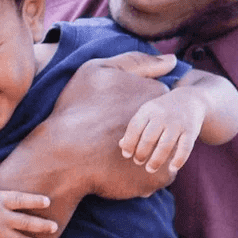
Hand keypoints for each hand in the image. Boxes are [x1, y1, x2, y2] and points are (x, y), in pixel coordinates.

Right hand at [43, 54, 174, 199]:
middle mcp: (167, 123)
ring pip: (159, 151)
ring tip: (113, 156)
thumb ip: (136, 62)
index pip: (152, 100)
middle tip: (108, 136)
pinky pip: (157, 175)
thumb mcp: (99, 70)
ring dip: (144, 153)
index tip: (109, 115)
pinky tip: (119, 172)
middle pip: (158, 127)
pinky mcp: (161, 178)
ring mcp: (167, 151)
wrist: (65, 156)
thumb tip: (172, 60)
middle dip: (141, 132)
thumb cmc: (77, 110)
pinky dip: (142, 176)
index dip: (128, 107)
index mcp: (155, 95)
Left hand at [119, 88, 205, 173]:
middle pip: (149, 138)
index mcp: (148, 110)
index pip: (135, 127)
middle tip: (138, 162)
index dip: (129, 142)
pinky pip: (185, 148)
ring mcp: (178, 123)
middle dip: (141, 153)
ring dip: (156, 160)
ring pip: (165, 145)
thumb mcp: (147, 113)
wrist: (190, 100)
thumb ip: (135, 128)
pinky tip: (172, 168)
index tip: (127, 154)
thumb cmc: (162, 111)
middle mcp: (163, 115)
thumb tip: (122, 146)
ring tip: (150, 169)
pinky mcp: (191, 130)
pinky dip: (178, 160)